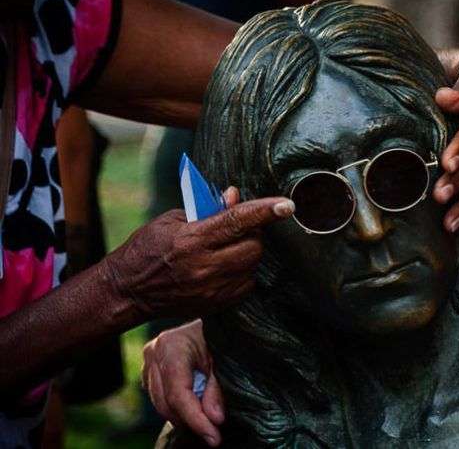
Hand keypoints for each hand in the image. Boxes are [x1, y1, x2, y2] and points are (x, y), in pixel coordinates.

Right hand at [102, 188, 294, 318]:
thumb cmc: (148, 248)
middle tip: (239, 229)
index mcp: (192, 240)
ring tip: (227, 248)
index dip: (265, 211)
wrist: (128, 290)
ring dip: (248, 253)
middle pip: (254, 247)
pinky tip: (225, 266)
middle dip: (253, 234)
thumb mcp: (172, 220)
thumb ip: (207, 210)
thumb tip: (235, 196)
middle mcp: (205, 267)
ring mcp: (212, 289)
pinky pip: (246, 284)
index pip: (237, 221)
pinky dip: (242, 272)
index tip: (288, 205)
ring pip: (252, 266)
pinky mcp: (216, 304)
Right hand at [142, 320, 224, 446]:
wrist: (210, 318)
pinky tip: (195, 407)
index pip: (179, 394)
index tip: (214, 437)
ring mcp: (148, 361)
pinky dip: (177, 406)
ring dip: (184, 416)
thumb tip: (214, 419)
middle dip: (191, 421)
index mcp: (171, 346)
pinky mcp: (149, 369)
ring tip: (208, 422)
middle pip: (166, 402)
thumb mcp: (223, 360)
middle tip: (214, 434)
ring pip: (160, 403)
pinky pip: (159, 397)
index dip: (196, 419)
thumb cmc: (218, 335)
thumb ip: (217, 390)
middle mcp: (153, 352)